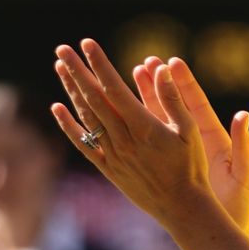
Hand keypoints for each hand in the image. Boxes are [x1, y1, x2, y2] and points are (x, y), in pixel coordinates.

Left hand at [52, 39, 248, 231]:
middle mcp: (123, 140)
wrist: (181, 206)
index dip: (100, 65)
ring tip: (60, 67)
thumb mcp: (189, 130)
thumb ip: (173, 99)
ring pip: (85, 117)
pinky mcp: (108, 168)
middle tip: (62, 48)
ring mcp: (113, 154)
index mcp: (144, 127)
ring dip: (71, 90)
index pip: (114, 89)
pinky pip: (83, 144)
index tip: (88, 44)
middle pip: (93, 99)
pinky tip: (57, 108)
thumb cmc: (191, 166)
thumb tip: (161, 69)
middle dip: (77, 71)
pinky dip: (68, 125)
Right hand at [132, 56, 248, 230]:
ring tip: (128, 77)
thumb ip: (243, 145)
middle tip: (143, 63)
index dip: (184, 84)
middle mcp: (194, 142)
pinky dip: (133, 128)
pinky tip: (115, 114)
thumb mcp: (243, 174)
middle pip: (172, 107)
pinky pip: (146, 143)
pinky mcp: (165, 166)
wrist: (222, 230)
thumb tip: (243, 116)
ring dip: (142, 100)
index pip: (196, 105)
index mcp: (214, 139)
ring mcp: (177, 153)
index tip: (172, 62)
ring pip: (156, 121)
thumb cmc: (237, 205)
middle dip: (158, 84)